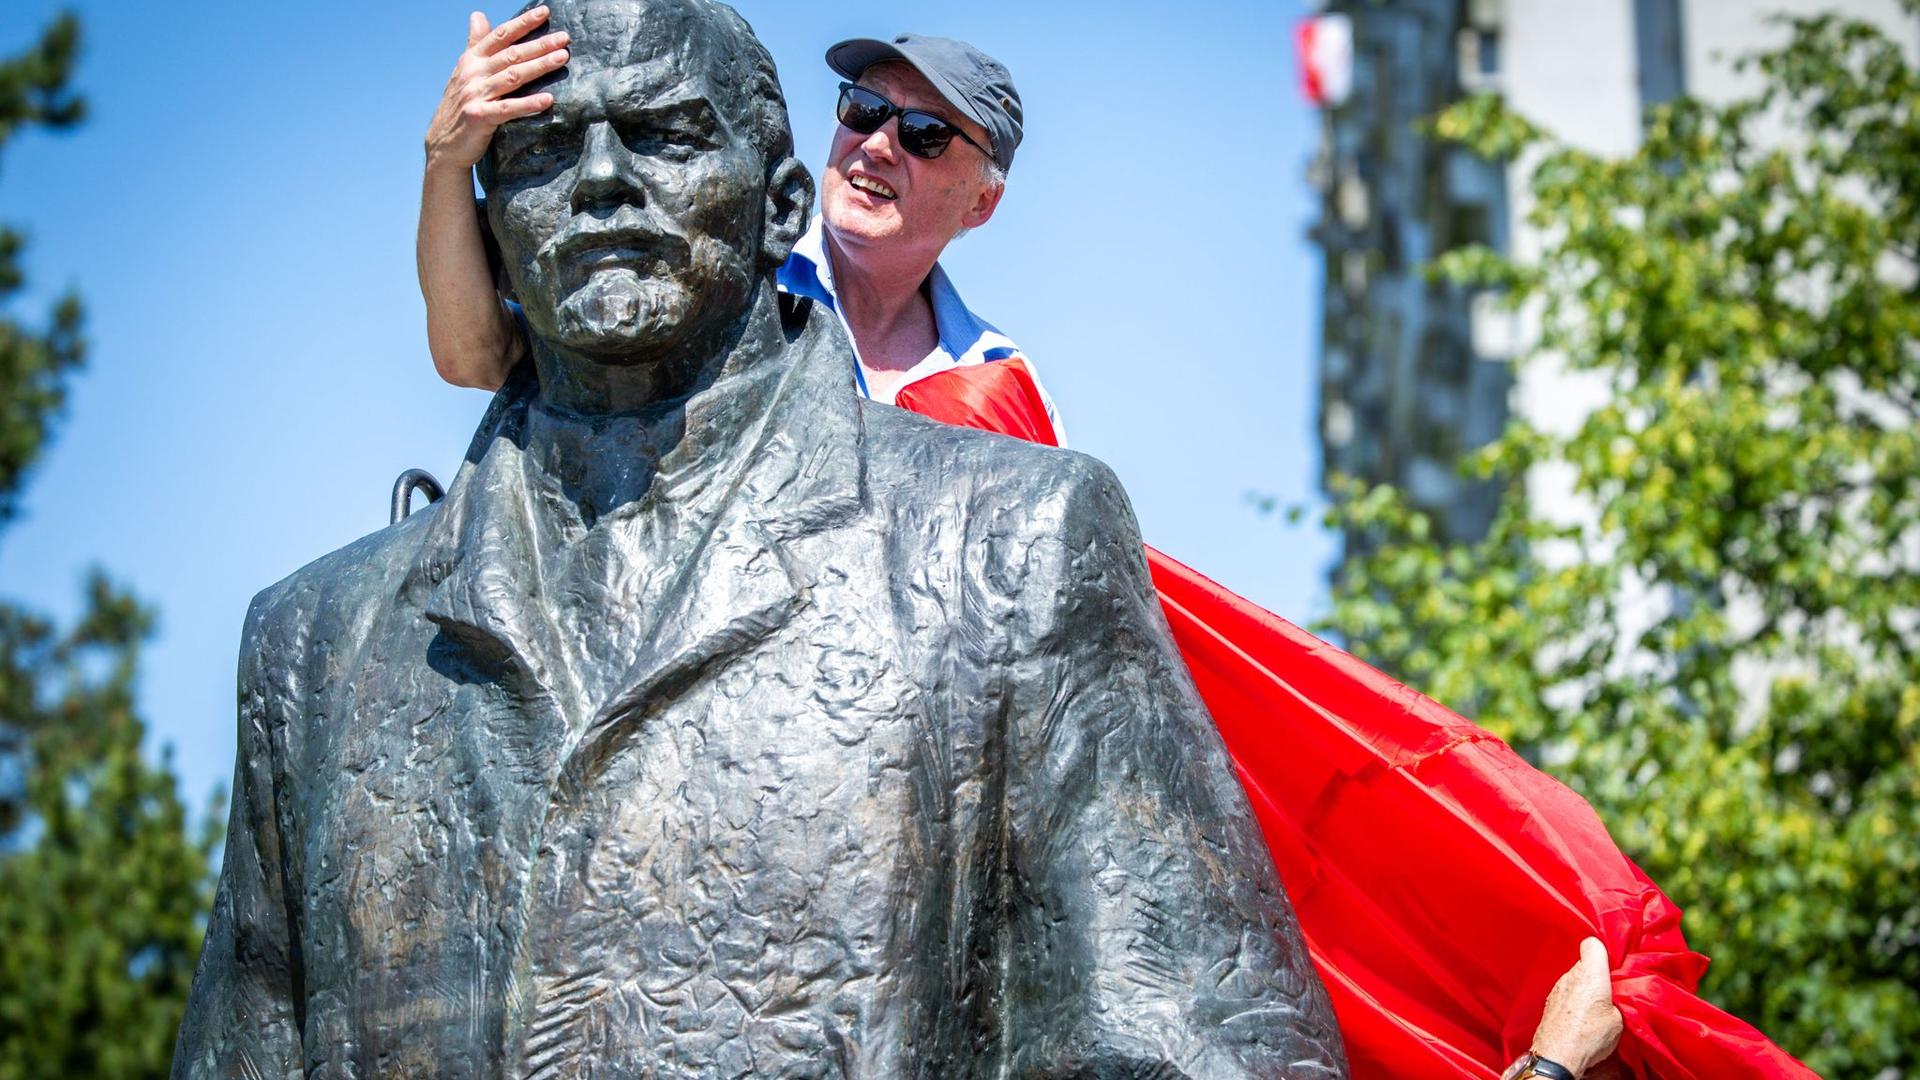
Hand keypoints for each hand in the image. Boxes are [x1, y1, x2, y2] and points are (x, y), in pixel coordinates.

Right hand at [425, 7, 570, 171]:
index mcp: (471, 60)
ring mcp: (475, 94)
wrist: (443, 144)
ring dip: (539, 66)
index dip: (523, 23)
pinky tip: (548, 99)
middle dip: (539, 44)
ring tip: (562, 58)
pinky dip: (529, 104)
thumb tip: (478, 15)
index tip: (545, 12)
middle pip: (511, 54)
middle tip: (565, 38)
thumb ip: (475, 44)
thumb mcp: (465, 71)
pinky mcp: (479, 117)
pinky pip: (508, 109)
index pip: (500, 35)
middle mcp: (472, 73)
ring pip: (513, 76)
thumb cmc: (461, 105)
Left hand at [1530, 937, 1623, 1077]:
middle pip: (1584, 965)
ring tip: (1595, 1010)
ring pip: (1574, 980)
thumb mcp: (1619, 1019)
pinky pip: (1566, 994)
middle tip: (1608, 993)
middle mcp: (1570, 976)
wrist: (1558, 1054)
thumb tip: (1613, 997)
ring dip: (1584, 989)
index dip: (1602, 952)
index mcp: (1590, 974)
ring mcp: (1557, 988)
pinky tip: (1581, 1018)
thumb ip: (1617, 999)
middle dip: (1596, 975)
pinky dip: (1573, 1001)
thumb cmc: (1589, 1035)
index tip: (1611, 965)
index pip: (1592, 944)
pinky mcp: (1550, 1002)